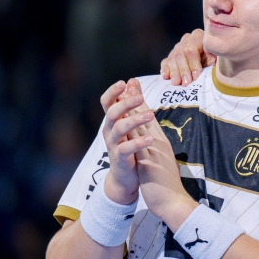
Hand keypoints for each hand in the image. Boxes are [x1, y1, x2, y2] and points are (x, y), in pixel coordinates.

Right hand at [99, 79, 155, 203]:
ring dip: (134, 120)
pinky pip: (126, 149)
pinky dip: (138, 143)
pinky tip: (150, 138)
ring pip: (119, 129)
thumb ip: (132, 104)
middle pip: (112, 113)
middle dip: (125, 103)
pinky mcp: (120, 159)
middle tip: (140, 97)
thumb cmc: (130, 147)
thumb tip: (133, 81)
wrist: (126, 178)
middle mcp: (110, 132)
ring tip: (150, 114)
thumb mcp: (130, 124)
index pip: (107, 103)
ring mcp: (114, 146)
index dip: (113, 92)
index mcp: (113, 121)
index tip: (124, 83)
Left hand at [117, 82, 197, 227]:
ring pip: (142, 126)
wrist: (174, 202)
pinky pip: (138, 142)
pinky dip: (131, 128)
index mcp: (162, 144)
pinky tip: (124, 120)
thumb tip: (153, 143)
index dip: (142, 103)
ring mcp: (154, 151)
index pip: (150, 119)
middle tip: (131, 81)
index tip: (135, 88)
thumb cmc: (167, 186)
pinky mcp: (148, 162)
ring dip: (132, 109)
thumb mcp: (162, 163)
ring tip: (125, 93)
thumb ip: (157, 151)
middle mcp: (159, 144)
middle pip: (146, 117)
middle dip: (137, 99)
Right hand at [160, 30, 214, 85]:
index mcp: (198, 36)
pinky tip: (166, 76)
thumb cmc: (217, 57)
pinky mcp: (171, 55)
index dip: (193, 64)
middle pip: (180, 54)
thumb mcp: (218, 55)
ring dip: (175, 72)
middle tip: (186, 82)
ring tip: (177, 83)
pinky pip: (166, 61)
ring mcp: (178, 47)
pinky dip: (165, 69)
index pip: (191, 50)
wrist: (212, 59)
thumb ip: (213, 56)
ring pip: (172, 58)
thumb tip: (211, 61)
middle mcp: (186, 39)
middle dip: (183, 70)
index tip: (196, 76)